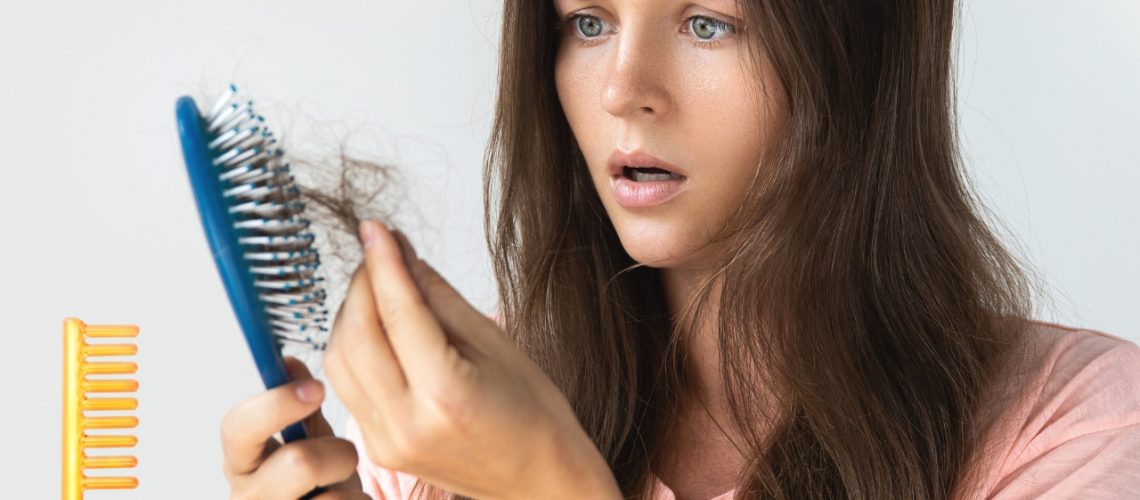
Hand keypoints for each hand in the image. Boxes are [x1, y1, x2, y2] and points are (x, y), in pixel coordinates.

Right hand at [221, 356, 366, 498]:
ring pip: (332, 496)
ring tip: (344, 491)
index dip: (277, 404)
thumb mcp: (307, 442)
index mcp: (241, 464)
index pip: (237, 428)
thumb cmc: (314, 485)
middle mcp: (247, 497)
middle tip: (342, 461)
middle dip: (336, 454)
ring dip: (352, 488)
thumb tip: (290, 362)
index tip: (316, 389)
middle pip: (299, 462)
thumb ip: (299, 406)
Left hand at [322, 220, 620, 499]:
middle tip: (380, 255)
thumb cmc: (532, 413)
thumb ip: (438, 297)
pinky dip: (352, 349)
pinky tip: (375, 329)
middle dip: (362, 286)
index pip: (398, 313)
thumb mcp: (494, 342)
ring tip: (379, 290)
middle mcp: (407, 424)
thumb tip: (401, 253)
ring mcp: (386, 442)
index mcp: (445, 395)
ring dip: (350, 316)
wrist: (539, 477)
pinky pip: (346, 386)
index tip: (376, 229)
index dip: (382, 263)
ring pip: (339, 361)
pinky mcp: (377, 449)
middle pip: (356, 336)